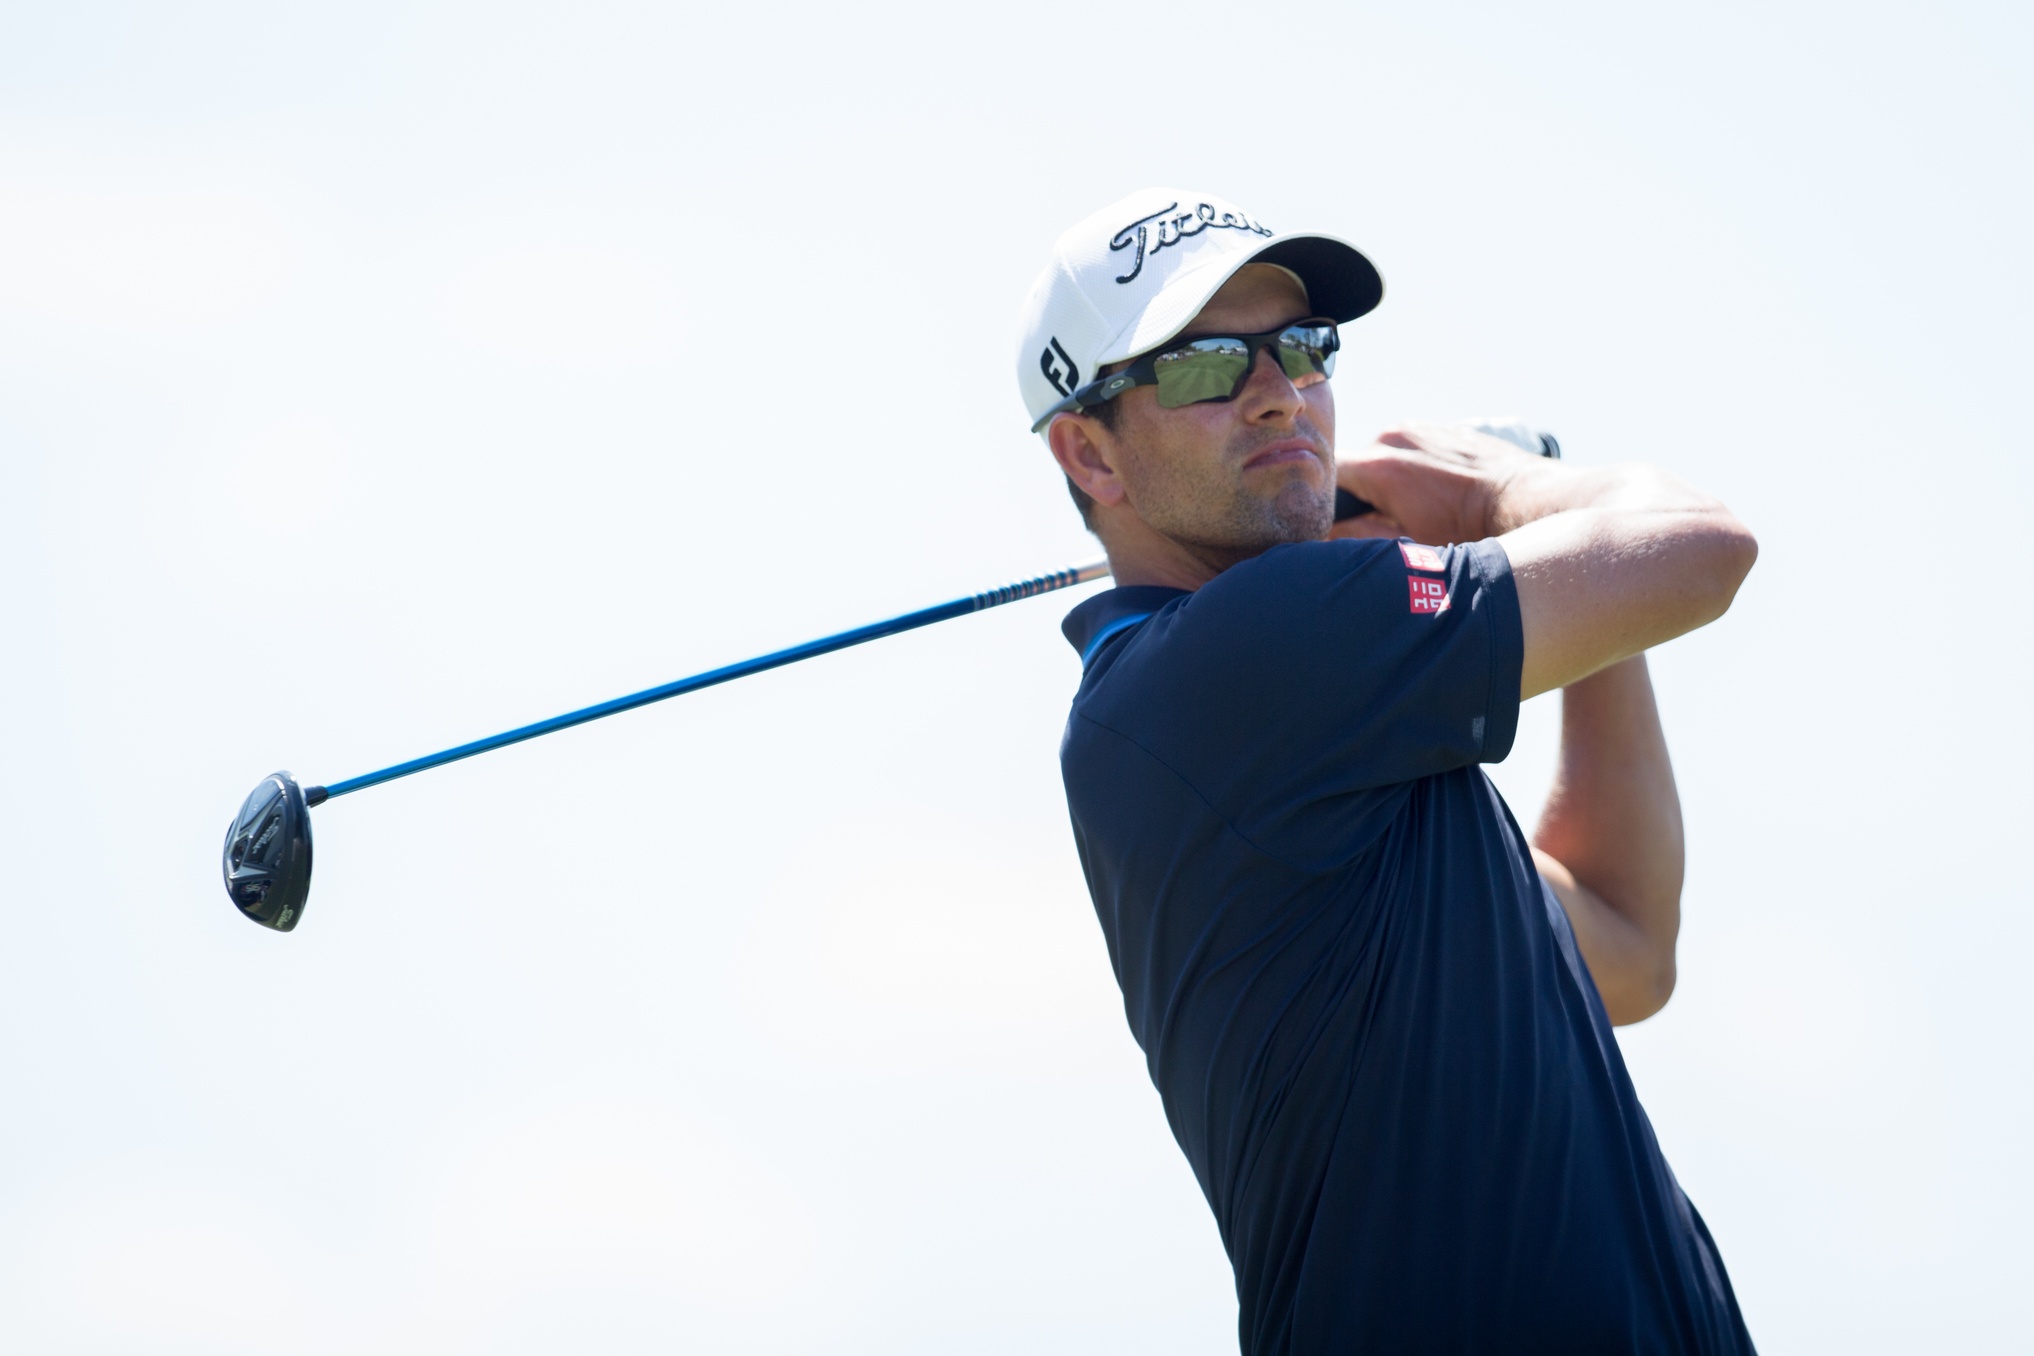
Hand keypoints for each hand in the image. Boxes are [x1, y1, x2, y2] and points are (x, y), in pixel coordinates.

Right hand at [1332, 421, 1546, 544]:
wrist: (1521, 501)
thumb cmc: (1467, 530)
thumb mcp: (1408, 545)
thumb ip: (1357, 538)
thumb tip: (1326, 534)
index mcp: (1379, 466)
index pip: (1326, 474)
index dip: (1325, 499)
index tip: (1337, 520)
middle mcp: (1393, 437)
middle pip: (1354, 466)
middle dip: (1362, 493)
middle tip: (1386, 520)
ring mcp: (1417, 428)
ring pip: (1382, 455)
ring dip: (1388, 478)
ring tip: (1418, 504)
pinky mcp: (1439, 427)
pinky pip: (1409, 447)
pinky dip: (1412, 466)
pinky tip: (1435, 489)